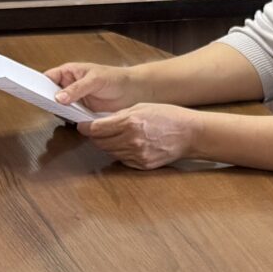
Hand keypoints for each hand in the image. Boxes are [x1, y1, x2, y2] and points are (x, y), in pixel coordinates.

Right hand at [47, 61, 144, 113]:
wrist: (132, 92)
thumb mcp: (94, 80)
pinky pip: (70, 115)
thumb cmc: (114, 78)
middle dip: (46, 99)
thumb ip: (77, 89)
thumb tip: (59, 97)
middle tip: (44, 105)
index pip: (48, 77)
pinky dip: (68, 118)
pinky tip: (68, 119)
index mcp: (69, 72)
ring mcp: (74, 99)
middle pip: (50, 93)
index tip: (33, 91)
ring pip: (59, 106)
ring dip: (58, 110)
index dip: (39, 83)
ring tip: (56, 112)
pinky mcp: (81, 111)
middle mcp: (69, 86)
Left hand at [78, 103, 203, 168]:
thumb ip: (120, 115)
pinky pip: (122, 159)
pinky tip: (125, 145)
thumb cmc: (169, 116)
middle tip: (94, 131)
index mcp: (130, 122)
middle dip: (94, 136)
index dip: (85, 127)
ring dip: (106, 145)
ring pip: (110, 152)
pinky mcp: (142, 164)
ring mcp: (137, 155)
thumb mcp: (142, 107)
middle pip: (100, 142)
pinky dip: (120, 152)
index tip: (82, 126)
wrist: (190, 134)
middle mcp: (131, 140)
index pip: (97, 129)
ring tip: (111, 137)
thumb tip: (102, 122)